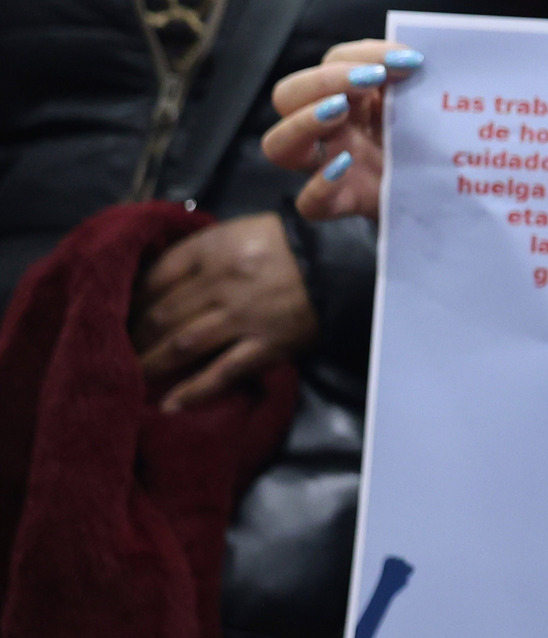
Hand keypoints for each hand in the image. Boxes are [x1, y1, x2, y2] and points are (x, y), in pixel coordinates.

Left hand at [131, 210, 317, 410]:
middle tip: (114, 352)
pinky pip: (223, 372)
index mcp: (213, 248)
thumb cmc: (284, 244)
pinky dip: (194, 391)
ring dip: (151, 364)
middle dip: (132, 337)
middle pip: (161, 315)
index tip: (115, 316)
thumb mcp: (236, 232)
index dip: (128, 301)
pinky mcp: (267, 344)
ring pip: (183, 345)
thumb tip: (151, 281)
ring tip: (130, 378)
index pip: (153, 278)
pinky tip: (170, 404)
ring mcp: (245, 316)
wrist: (342, 259)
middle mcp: (223, 282)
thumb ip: (197, 254)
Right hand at [260, 38, 424, 220]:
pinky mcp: (343, 203)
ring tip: (340, 110)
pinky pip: (308, 202)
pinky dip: (319, 185)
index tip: (411, 60)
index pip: (335, 61)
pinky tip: (345, 166)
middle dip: (322, 80)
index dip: (365, 54)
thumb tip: (419, 59)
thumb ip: (419, 80)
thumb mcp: (426, 103)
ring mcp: (330, 165)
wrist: (445, 189)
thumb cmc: (434, 139)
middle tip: (369, 79)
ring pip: (278, 145)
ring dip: (303, 121)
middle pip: (287, 95)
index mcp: (352, 95)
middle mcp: (332, 127)